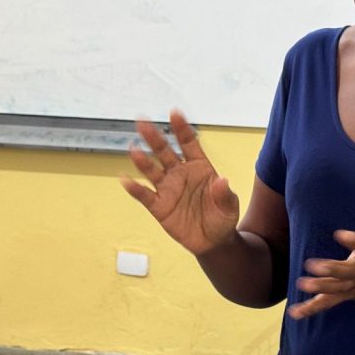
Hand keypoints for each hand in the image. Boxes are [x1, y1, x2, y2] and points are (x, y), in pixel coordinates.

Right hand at [120, 109, 239, 256]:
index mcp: (200, 167)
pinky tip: (124, 179)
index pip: (189, 143)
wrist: (213, 241)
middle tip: (142, 121)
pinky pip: (144, 195)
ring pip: (152, 170)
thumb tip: (222, 180)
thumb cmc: (222, 217)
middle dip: (154, 137)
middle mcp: (180, 173)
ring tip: (133, 148)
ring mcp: (168, 189)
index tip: (174, 112)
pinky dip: (134, 188)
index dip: (181, 128)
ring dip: (142, 160)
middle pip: (165, 152)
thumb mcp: (229, 206)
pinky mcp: (159, 206)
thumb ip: (224, 193)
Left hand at [288, 177, 354, 318]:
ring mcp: (353, 286)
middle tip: (311, 265)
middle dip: (329, 270)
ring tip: (302, 284)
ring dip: (319, 288)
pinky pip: (328, 304)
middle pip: (345, 272)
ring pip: (335, 289)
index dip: (352, 241)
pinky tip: (295, 312)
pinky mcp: (346, 295)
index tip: (339, 234)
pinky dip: (312, 309)